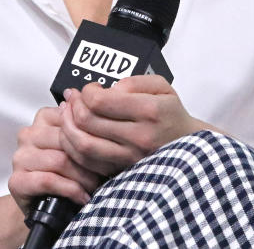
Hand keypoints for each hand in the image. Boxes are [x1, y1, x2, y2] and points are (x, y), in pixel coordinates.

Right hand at [9, 104, 104, 213]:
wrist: (45, 206)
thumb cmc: (66, 173)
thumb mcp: (78, 147)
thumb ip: (86, 129)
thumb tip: (105, 120)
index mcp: (44, 118)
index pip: (71, 119)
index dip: (93, 138)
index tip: (108, 152)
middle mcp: (28, 134)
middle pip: (66, 140)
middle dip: (90, 160)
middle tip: (106, 173)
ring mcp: (20, 157)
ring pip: (59, 160)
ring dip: (83, 178)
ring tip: (95, 187)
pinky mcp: (17, 181)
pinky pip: (48, 180)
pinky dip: (70, 190)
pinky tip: (81, 196)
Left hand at [59, 75, 205, 177]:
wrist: (186, 146)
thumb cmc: (170, 113)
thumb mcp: (161, 86)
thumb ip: (132, 82)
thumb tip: (107, 91)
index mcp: (149, 111)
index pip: (99, 101)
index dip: (86, 92)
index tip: (90, 89)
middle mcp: (139, 137)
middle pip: (86, 122)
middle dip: (72, 107)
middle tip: (73, 99)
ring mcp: (130, 158)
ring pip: (82, 146)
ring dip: (67, 128)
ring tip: (68, 115)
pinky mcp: (122, 171)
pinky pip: (87, 163)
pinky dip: (73, 148)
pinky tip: (73, 134)